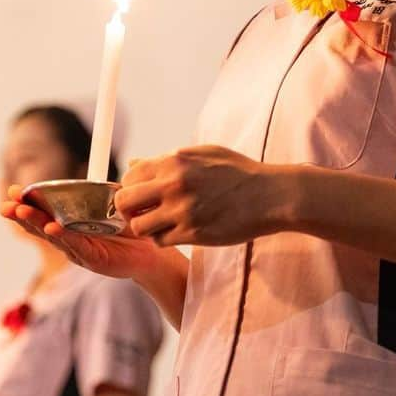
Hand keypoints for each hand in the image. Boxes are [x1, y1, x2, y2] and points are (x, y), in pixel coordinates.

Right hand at [0, 185, 176, 279]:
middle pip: (39, 224)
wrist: (153, 252)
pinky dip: (62, 236)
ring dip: (35, 223)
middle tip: (5, 205)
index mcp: (70, 221)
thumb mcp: (120, 203)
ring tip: (20, 212)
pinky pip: (75, 246)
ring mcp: (79, 249)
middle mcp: (69, 236)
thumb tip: (134, 160)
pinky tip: (51, 228)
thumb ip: (120, 184)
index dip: (28, 201)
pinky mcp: (93, 259)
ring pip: (51, 235)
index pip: (43, 210)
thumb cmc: (132, 227)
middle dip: (21, 214)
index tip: (13, 191)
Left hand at [114, 145, 292, 246]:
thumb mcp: (202, 154)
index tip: (139, 195)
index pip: (129, 176)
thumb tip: (134, 162)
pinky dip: (163, 238)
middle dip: (128, 209)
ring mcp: (182, 211)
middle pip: (125, 201)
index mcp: (174, 161)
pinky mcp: (193, 233)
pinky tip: (176, 232)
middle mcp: (173, 184)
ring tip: (160, 224)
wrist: (270, 195)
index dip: (130, 187)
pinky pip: (161, 241)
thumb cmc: (238, 172)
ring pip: (139, 226)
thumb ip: (166, 159)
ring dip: (146, 227)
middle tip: (142, 212)